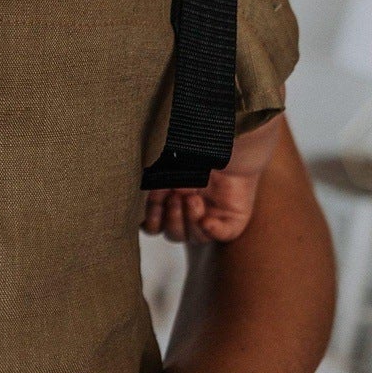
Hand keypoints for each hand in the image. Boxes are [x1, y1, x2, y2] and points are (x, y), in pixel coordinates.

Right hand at [143, 117, 283, 243]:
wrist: (229, 134)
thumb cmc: (194, 144)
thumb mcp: (164, 166)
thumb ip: (149, 185)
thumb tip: (137, 206)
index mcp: (172, 197)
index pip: (155, 225)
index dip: (152, 220)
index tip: (155, 201)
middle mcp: (191, 207)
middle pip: (173, 234)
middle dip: (171, 219)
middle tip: (177, 197)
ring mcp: (213, 212)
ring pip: (194, 238)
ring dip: (189, 222)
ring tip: (193, 198)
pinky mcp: (233, 215)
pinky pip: (222, 235)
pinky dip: (212, 231)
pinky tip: (207, 218)